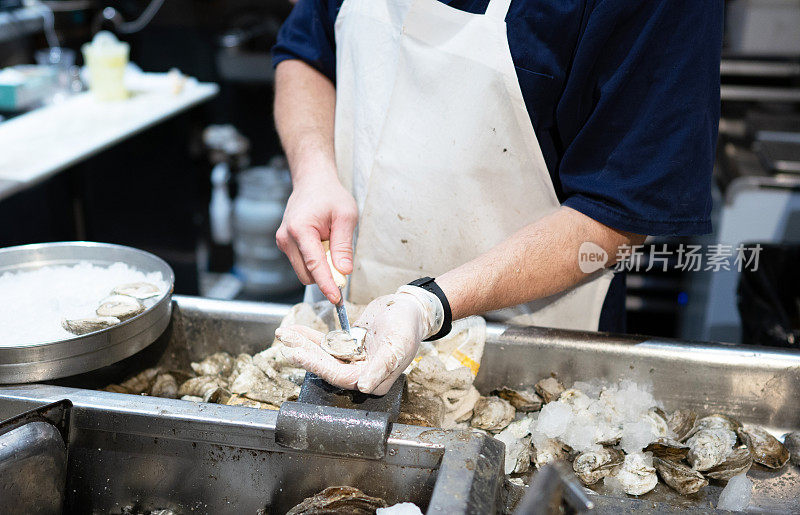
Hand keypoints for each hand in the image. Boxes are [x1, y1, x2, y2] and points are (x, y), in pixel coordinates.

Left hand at [275, 287, 442, 394]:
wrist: (410, 308)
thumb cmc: (409, 325)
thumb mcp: (399, 344)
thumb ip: (383, 366)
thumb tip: (364, 385)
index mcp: (375, 379)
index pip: (341, 377)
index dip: (319, 367)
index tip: (299, 354)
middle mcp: (362, 372)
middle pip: (328, 367)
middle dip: (305, 354)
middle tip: (286, 342)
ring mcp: (353, 359)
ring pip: (323, 355)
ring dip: (304, 345)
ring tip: (285, 334)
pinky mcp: (347, 346)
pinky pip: (326, 344)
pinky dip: (310, 337)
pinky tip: (295, 331)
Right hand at [276, 171, 356, 302]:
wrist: (312, 182)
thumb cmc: (330, 195)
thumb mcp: (346, 216)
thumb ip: (344, 246)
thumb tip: (344, 272)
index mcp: (300, 230)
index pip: (314, 266)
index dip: (327, 284)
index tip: (336, 299)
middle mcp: (286, 238)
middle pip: (307, 274)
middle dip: (326, 275)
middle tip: (342, 257)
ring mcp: (283, 242)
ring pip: (304, 272)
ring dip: (321, 267)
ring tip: (330, 242)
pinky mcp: (285, 245)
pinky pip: (302, 264)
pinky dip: (315, 261)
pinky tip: (322, 243)